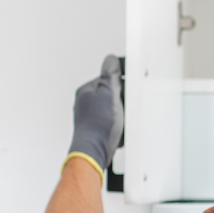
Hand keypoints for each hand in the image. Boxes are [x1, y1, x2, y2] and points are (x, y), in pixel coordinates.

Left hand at [67, 54, 123, 173]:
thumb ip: (110, 75)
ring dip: (120, 115)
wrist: (93, 152)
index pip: (107, 79)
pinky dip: (118, 127)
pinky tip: (119, 131)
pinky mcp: (95, 131)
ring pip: (112, 111)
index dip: (121, 84)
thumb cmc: (97, 126)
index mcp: (86, 91)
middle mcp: (85, 104)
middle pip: (111, 95)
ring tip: (121, 122)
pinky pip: (112, 124)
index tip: (128, 89)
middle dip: (121, 101)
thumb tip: (110, 60)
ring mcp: (89, 118)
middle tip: (125, 108)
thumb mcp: (109, 94)